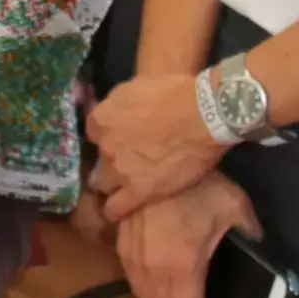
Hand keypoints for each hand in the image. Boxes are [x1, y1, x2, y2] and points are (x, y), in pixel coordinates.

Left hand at [91, 65, 223, 222]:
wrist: (204, 115)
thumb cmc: (176, 93)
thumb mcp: (137, 87)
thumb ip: (119, 104)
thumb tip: (114, 112)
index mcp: (102, 118)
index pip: (94, 132)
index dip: (108, 135)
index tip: (120, 137)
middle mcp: (106, 145)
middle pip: (99, 158)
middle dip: (109, 159)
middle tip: (127, 159)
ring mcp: (120, 170)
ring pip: (103, 184)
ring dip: (111, 184)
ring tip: (124, 186)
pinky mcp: (140, 191)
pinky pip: (116, 208)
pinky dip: (115, 210)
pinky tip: (117, 211)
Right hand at [114, 175, 259, 297]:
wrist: (156, 154)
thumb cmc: (201, 184)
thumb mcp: (236, 209)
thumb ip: (250, 237)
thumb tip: (261, 254)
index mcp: (181, 268)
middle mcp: (151, 270)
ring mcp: (132, 259)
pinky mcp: (120, 246)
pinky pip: (133, 283)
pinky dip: (147, 290)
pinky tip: (161, 278)